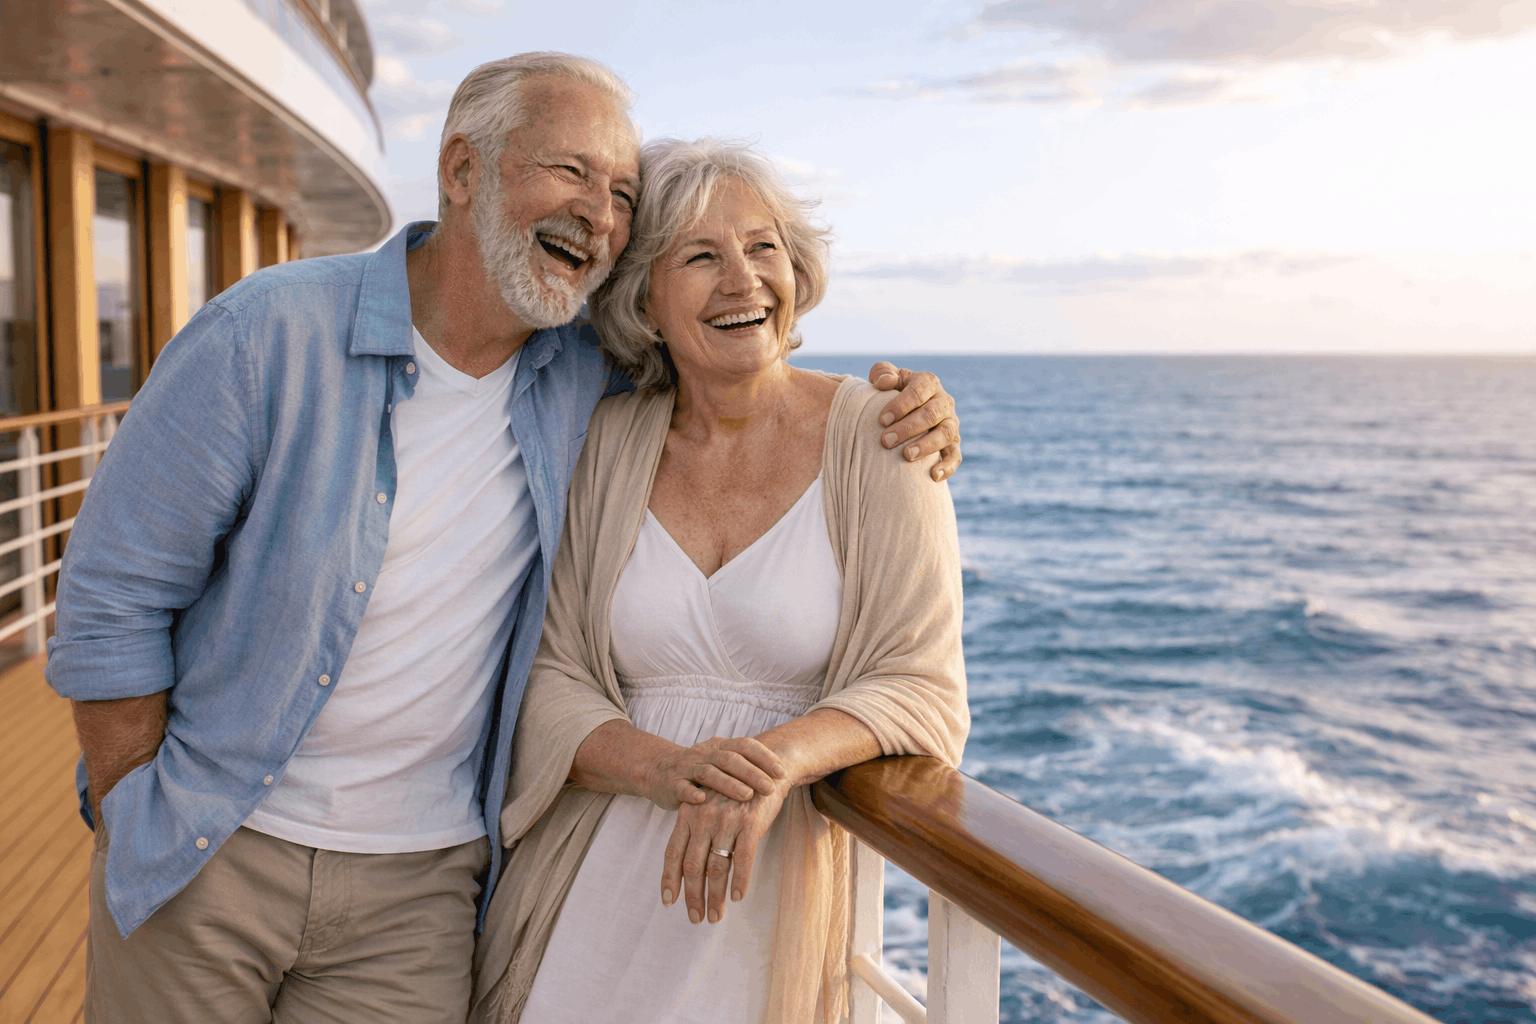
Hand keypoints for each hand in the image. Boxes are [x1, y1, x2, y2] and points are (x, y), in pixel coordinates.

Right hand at [642, 736, 786, 810]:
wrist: (658, 770)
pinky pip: (682, 787)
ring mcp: (687, 767)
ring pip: (709, 772)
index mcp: (720, 745)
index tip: (782, 772)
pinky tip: (702, 800)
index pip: (746, 745)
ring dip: (729, 784)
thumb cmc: (700, 770)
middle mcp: (705, 753)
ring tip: (747, 796)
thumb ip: (746, 765)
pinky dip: (691, 793)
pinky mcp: (671, 783)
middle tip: (770, 788)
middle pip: (730, 759)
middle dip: (752, 773)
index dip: (764, 757)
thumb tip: (784, 776)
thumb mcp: (722, 762)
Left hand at [661, 785, 788, 924]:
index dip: (670, 879)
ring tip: (716, 916)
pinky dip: (740, 881)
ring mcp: (726, 821)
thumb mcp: (707, 805)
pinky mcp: (750, 823)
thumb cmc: (733, 791)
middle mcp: (703, 819)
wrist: (765, 765)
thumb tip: (687, 867)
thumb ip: (695, 831)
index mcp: (688, 815)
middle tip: (696, 918)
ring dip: (716, 896)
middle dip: (693, 897)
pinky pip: (742, 859)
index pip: (673, 853)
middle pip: (693, 866)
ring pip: (716, 868)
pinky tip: (738, 896)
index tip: (669, 902)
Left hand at [867, 363, 961, 481]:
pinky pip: (955, 456)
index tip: (882, 420)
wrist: (907, 413)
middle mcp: (944, 402)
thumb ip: (882, 372)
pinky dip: (948, 466)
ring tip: (906, 456)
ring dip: (927, 445)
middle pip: (932, 414)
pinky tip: (933, 476)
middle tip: (886, 441)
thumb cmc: (892, 394)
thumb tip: (883, 382)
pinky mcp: (954, 444)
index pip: (918, 391)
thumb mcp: (887, 379)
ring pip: (946, 434)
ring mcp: (951, 423)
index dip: (901, 405)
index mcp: (928, 383)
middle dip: (908, 428)